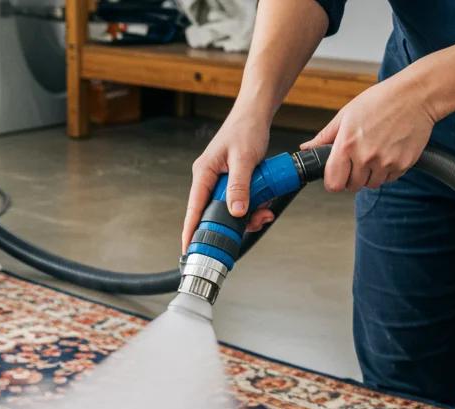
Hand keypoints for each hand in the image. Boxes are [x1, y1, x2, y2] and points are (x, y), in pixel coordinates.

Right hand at [182, 113, 276, 251]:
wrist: (255, 115)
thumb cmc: (245, 129)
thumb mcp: (244, 158)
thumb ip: (240, 186)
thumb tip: (237, 212)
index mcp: (203, 173)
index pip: (193, 208)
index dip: (190, 230)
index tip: (189, 248)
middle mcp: (208, 180)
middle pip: (214, 214)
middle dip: (234, 224)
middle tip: (255, 224)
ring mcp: (219, 182)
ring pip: (229, 210)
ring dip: (249, 215)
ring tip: (265, 211)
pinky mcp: (231, 183)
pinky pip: (239, 202)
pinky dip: (252, 206)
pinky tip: (264, 203)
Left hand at [301, 70, 437, 191]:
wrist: (418, 95)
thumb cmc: (381, 100)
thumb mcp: (347, 114)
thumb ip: (325, 136)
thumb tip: (306, 148)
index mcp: (347, 145)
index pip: (332, 184)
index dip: (334, 180)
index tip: (338, 174)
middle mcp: (365, 156)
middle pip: (352, 186)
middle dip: (353, 176)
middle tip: (360, 157)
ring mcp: (385, 162)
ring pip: (371, 184)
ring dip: (371, 174)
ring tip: (377, 151)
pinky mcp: (403, 164)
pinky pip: (389, 179)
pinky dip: (388, 170)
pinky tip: (390, 151)